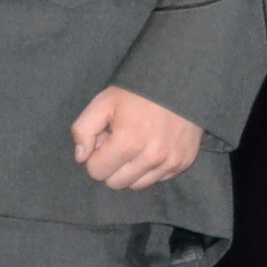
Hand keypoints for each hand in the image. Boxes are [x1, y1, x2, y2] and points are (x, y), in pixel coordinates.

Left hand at [71, 87, 203, 189]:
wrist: (182, 81)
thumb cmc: (138, 92)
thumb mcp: (103, 102)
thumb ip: (83, 130)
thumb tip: (82, 157)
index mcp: (127, 143)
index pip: (96, 171)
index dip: (97, 155)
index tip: (107, 139)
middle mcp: (150, 158)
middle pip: (115, 183)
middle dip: (112, 166)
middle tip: (121, 143)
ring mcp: (170, 162)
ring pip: (137, 185)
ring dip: (132, 170)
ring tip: (138, 146)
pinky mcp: (184, 162)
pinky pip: (158, 179)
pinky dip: (152, 169)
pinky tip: (154, 147)